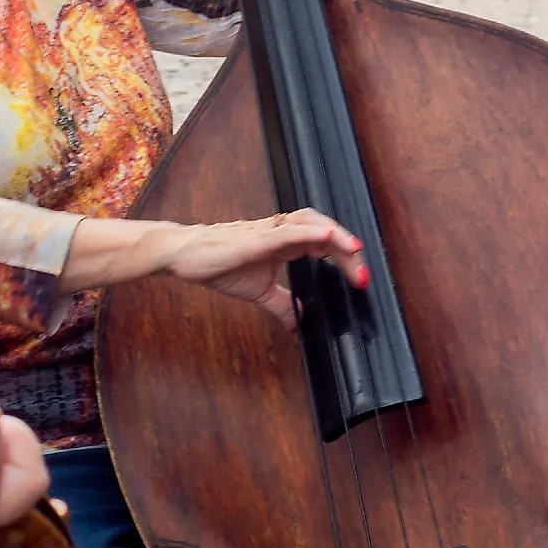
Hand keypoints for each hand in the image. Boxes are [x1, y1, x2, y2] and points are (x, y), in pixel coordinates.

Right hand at [150, 210, 366, 327]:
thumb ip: (281, 304)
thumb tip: (297, 323)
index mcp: (285, 242)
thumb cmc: (218, 264)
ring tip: (355, 250)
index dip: (344, 258)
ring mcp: (268, 232)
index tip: (360, 279)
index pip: (324, 245)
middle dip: (346, 250)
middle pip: (324, 231)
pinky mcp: (255, 238)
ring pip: (310, 224)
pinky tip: (328, 236)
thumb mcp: (259, 291)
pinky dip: (310, 232)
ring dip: (336, 236)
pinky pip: (287, 231)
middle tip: (363, 273)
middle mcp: (281, 232)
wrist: (184, 254)